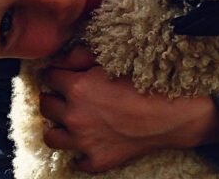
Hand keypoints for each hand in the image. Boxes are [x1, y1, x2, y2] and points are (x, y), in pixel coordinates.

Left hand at [39, 45, 218, 172]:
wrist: (172, 114)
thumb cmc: (145, 82)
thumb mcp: (111, 60)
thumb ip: (80, 56)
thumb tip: (61, 59)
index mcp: (76, 88)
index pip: (49, 77)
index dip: (57, 74)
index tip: (64, 75)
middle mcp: (74, 116)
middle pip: (46, 106)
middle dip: (53, 98)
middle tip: (65, 96)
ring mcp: (84, 142)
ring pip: (52, 137)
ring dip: (58, 127)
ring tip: (69, 120)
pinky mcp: (97, 160)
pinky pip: (77, 161)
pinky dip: (80, 153)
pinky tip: (89, 142)